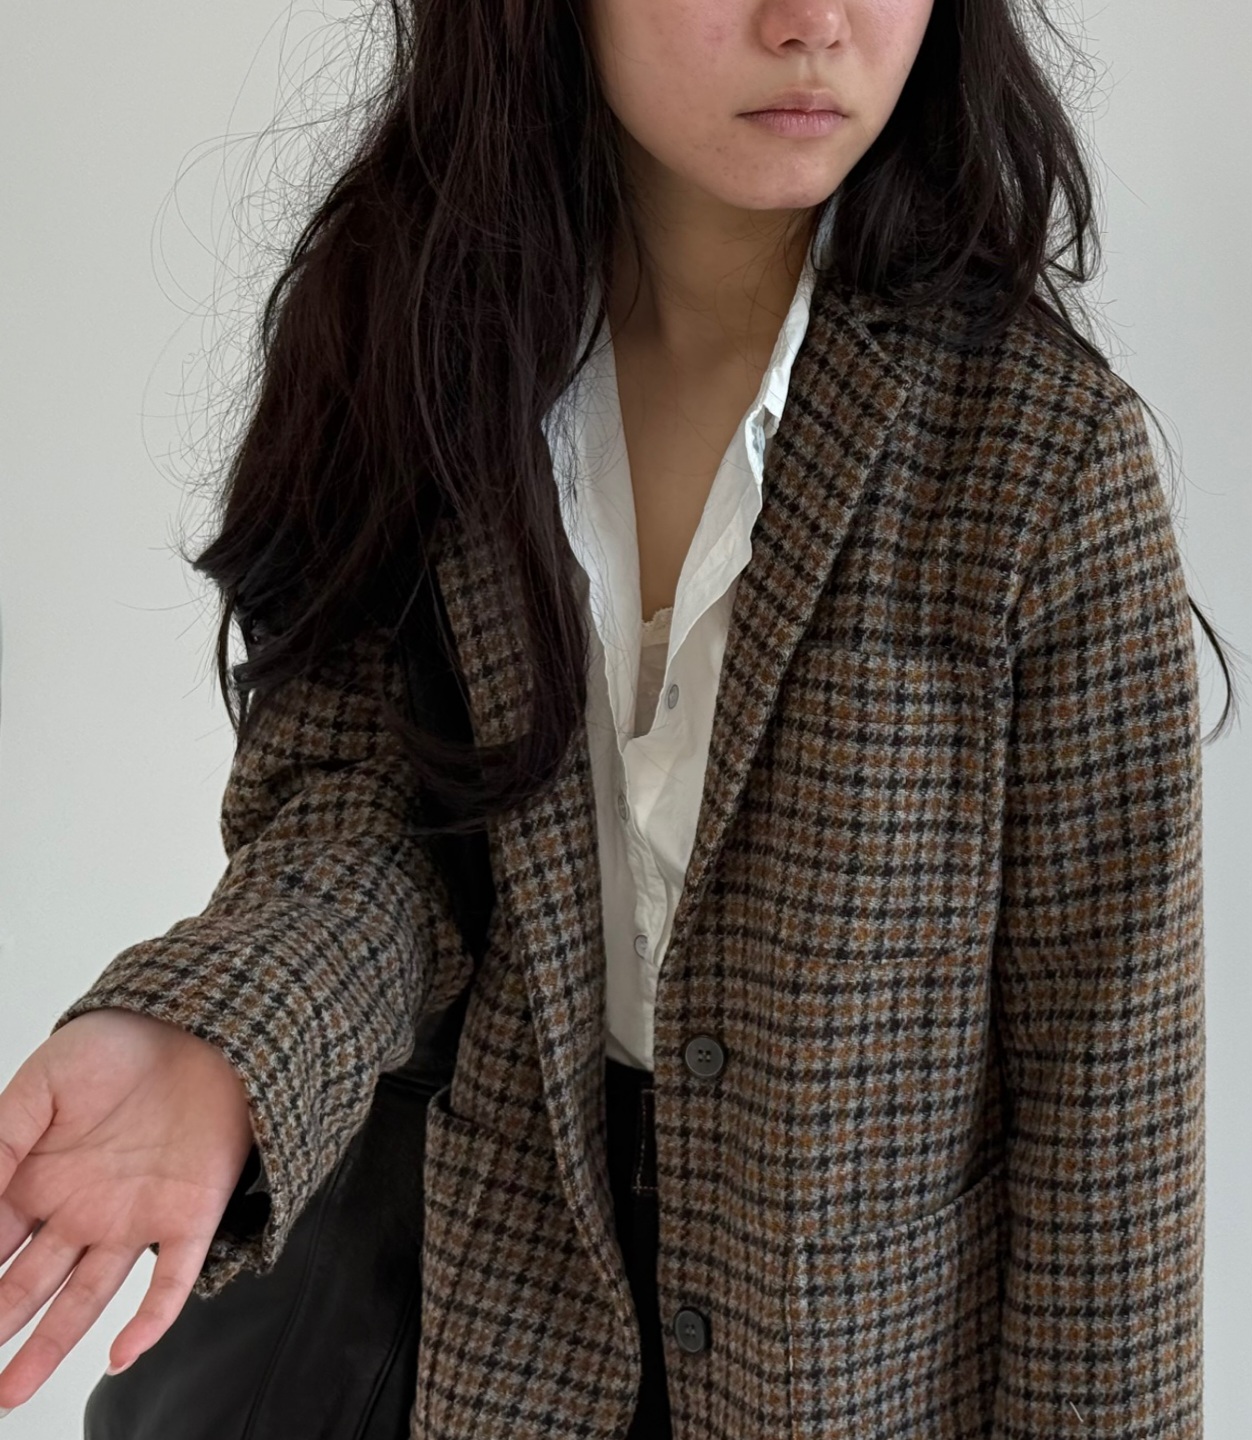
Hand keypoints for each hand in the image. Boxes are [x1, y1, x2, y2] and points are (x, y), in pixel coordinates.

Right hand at [0, 1007, 255, 1410]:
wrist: (199, 1024)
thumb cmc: (116, 1046)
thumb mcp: (40, 1088)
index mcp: (38, 1181)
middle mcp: (81, 1210)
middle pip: (29, 1287)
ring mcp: (134, 1218)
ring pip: (87, 1299)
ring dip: (51, 1345)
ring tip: (12, 1391)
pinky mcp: (188, 1215)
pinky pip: (171, 1280)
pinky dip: (151, 1321)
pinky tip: (120, 1355)